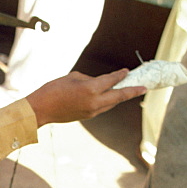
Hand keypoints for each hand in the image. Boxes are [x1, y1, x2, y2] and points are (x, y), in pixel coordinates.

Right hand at [27, 69, 145, 127]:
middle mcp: (95, 102)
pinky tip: (110, 96)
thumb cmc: (54, 89)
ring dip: (120, 97)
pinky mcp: (88, 116)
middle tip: (144, 87)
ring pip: (112, 103)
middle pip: (119, 96)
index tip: (127, 71)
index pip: (111, 80)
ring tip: (129, 90)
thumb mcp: (73, 77)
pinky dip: (108, 101)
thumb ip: (90, 80)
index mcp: (90, 89)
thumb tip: (99, 83)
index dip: (120, 75)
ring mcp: (92, 111)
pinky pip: (103, 107)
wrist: (41, 109)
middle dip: (133, 91)